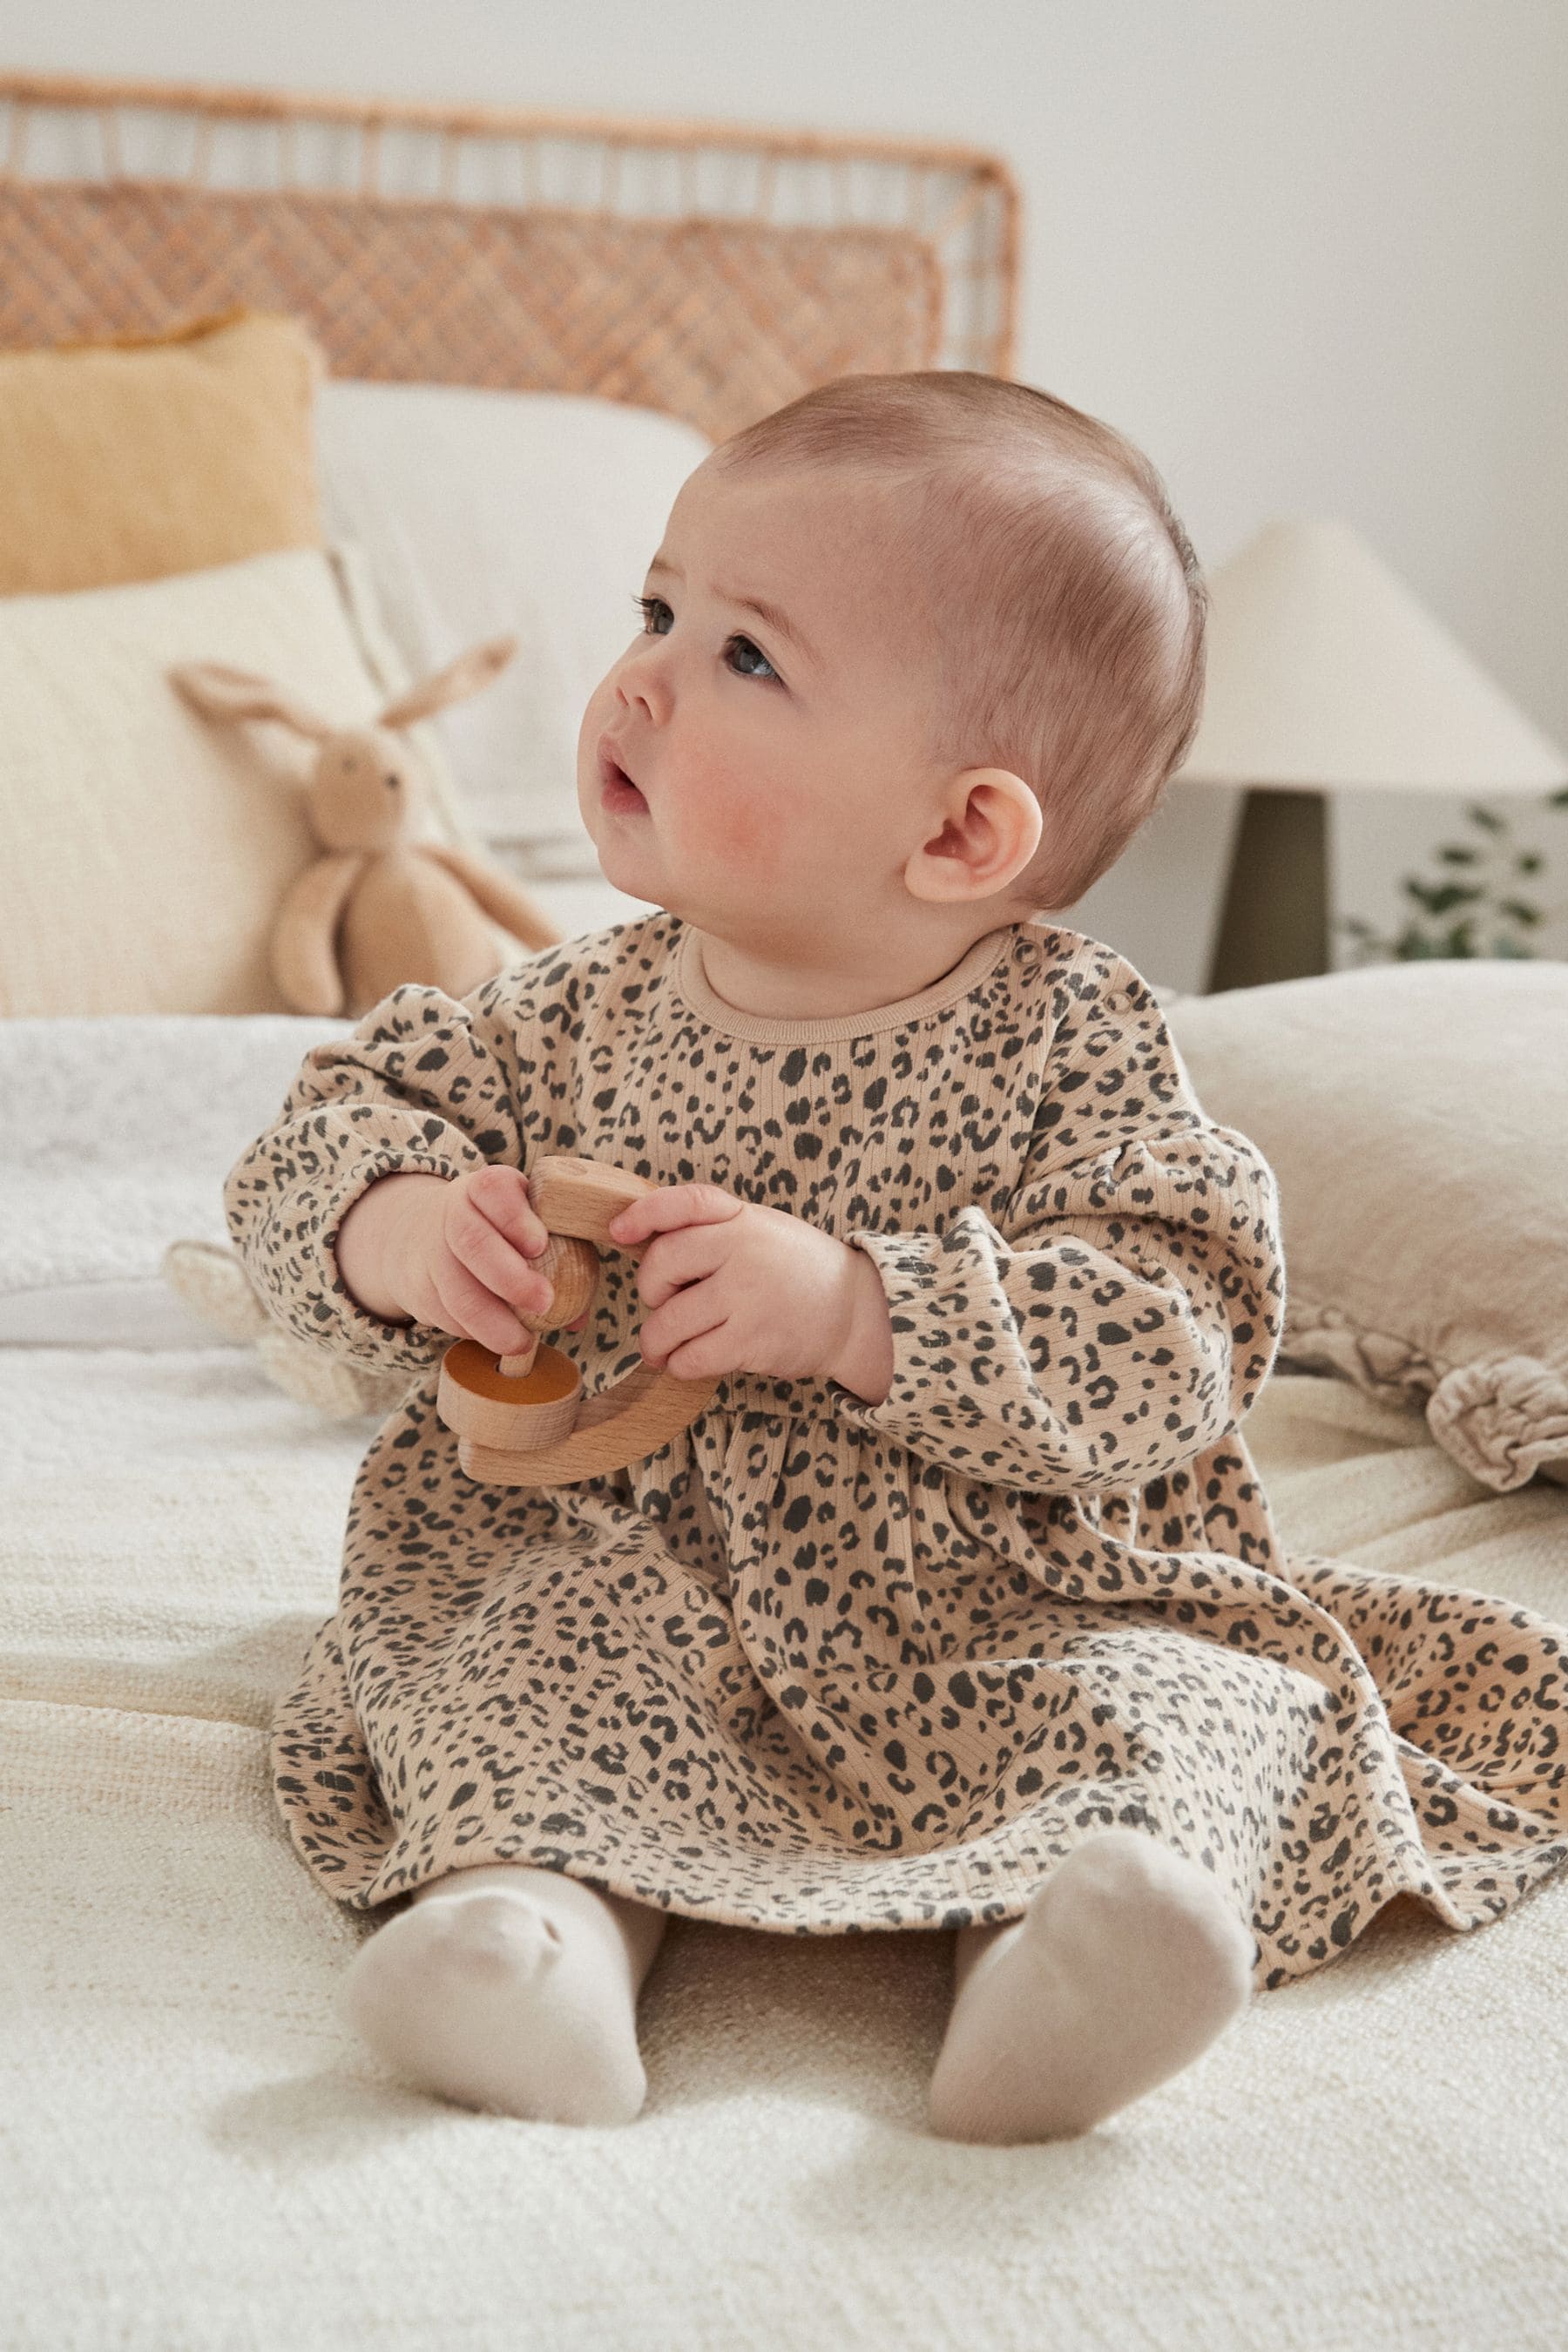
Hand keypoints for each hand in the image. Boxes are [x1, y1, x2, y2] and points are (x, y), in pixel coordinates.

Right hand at [335, 1166, 590, 1351]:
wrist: (424, 1233)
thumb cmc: (501, 1232)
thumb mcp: (529, 1224)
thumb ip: (562, 1256)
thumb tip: (579, 1316)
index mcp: (487, 1187)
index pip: (494, 1189)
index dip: (515, 1218)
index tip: (540, 1246)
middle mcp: (452, 1212)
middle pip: (472, 1241)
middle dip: (510, 1277)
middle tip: (545, 1303)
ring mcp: (430, 1251)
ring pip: (455, 1290)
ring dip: (491, 1322)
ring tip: (522, 1342)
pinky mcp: (418, 1289)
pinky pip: (445, 1316)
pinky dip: (473, 1333)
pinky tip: (496, 1337)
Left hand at [606, 1181, 873, 1384]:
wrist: (855, 1312)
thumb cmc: (797, 1270)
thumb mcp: (762, 1229)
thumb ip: (713, 1229)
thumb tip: (642, 1242)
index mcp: (743, 1218)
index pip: (684, 1203)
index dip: (643, 1214)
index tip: (619, 1232)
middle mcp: (743, 1251)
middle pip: (661, 1264)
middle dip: (650, 1291)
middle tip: (662, 1304)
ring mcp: (747, 1296)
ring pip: (668, 1322)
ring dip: (656, 1341)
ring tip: (663, 1347)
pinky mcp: (752, 1341)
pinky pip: (690, 1357)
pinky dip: (679, 1364)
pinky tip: (688, 1361)